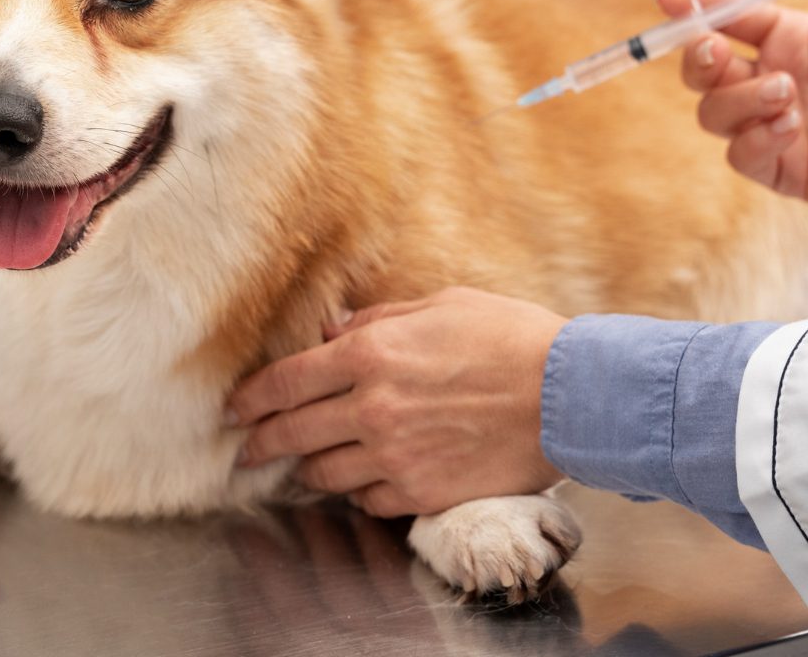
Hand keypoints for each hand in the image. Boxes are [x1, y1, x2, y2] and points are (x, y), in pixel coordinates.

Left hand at [228, 287, 567, 517]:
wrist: (572, 394)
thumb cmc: (511, 338)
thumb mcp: (440, 305)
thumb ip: (376, 321)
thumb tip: (331, 332)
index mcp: (370, 355)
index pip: (285, 382)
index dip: (250, 398)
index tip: (235, 408)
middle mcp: (372, 409)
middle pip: (292, 432)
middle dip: (260, 442)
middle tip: (247, 448)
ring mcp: (395, 456)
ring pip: (325, 474)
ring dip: (308, 469)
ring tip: (302, 465)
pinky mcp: (423, 493)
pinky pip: (369, 501)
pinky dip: (359, 492)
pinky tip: (361, 482)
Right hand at [657, 0, 807, 211]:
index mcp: (785, 37)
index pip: (725, 17)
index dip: (694, 4)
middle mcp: (769, 78)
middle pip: (701, 68)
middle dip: (697, 56)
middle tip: (715, 47)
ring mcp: (770, 123)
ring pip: (713, 111)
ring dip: (739, 98)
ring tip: (787, 92)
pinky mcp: (780, 166)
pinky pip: (740, 154)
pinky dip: (756, 138)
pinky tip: (792, 126)